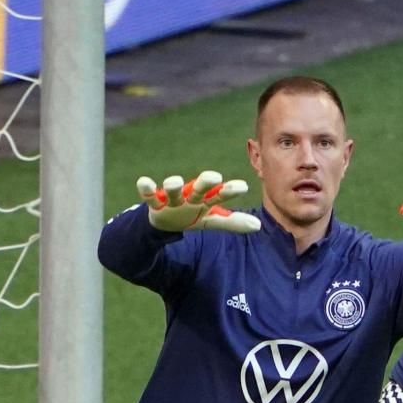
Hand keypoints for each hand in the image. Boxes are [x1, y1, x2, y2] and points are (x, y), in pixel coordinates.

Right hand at [137, 170, 260, 232]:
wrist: (165, 220)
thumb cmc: (192, 215)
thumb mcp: (211, 219)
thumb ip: (233, 222)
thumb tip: (259, 226)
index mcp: (205, 200)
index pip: (220, 194)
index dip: (230, 191)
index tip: (243, 187)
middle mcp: (190, 196)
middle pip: (199, 188)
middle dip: (205, 182)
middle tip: (214, 176)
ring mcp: (172, 198)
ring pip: (172, 189)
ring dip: (172, 185)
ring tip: (174, 181)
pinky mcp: (155, 203)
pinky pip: (149, 195)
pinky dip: (146, 188)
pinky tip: (144, 182)